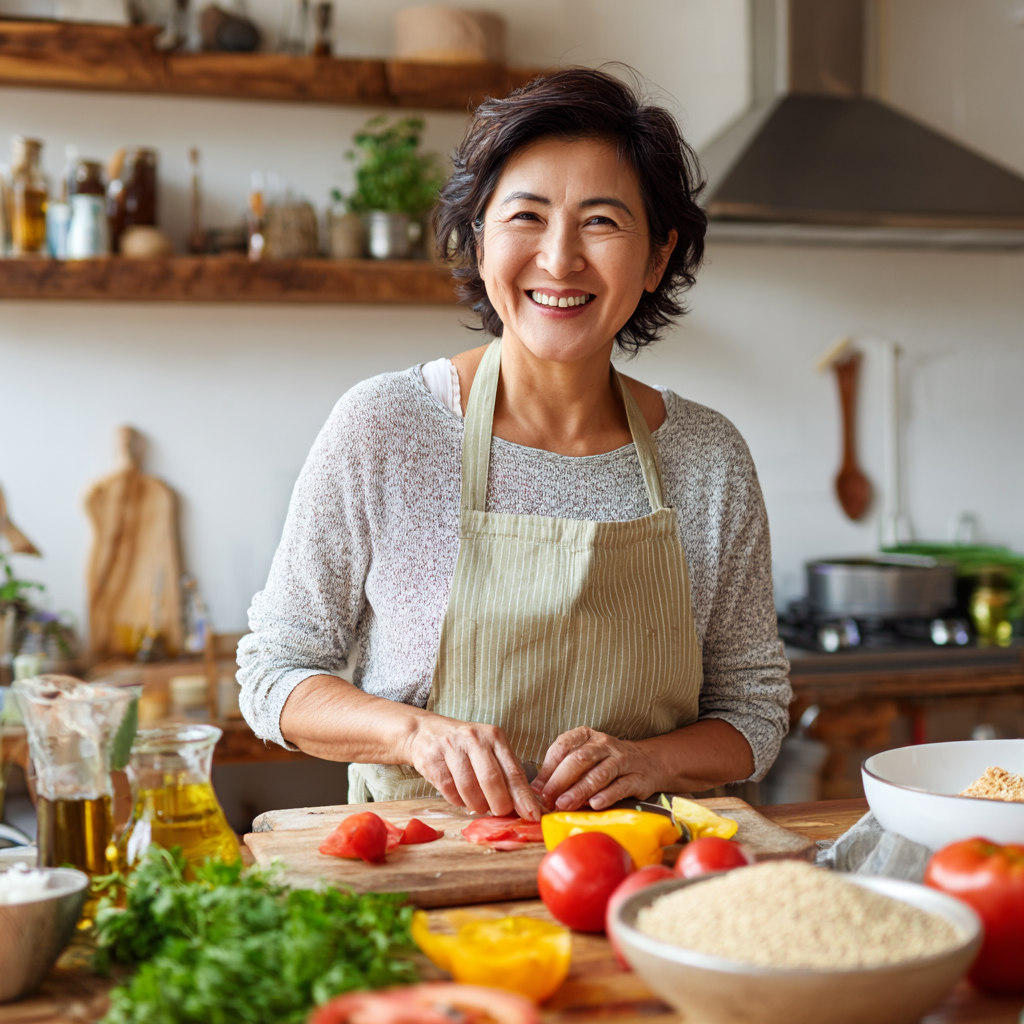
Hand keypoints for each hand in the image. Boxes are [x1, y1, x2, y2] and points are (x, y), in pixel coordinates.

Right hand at [403, 714, 543, 820]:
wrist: (425, 732)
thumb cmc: (464, 746)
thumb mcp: (489, 751)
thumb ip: (506, 773)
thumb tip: (525, 804)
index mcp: (494, 736)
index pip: (513, 771)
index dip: (522, 797)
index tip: (531, 815)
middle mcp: (474, 738)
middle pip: (491, 779)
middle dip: (499, 804)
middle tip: (500, 813)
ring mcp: (452, 748)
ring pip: (469, 788)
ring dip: (477, 805)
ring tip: (478, 804)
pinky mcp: (433, 760)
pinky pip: (450, 791)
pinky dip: (458, 801)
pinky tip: (460, 796)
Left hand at [532, 727, 657, 810]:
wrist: (649, 762)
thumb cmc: (607, 762)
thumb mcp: (585, 758)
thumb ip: (562, 770)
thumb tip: (538, 789)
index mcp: (586, 736)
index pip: (563, 746)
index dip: (548, 767)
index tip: (538, 788)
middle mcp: (604, 745)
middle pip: (579, 760)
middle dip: (560, 781)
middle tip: (548, 799)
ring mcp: (621, 760)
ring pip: (598, 774)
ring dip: (579, 791)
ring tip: (564, 804)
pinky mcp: (636, 778)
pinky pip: (620, 786)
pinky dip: (606, 796)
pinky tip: (594, 805)